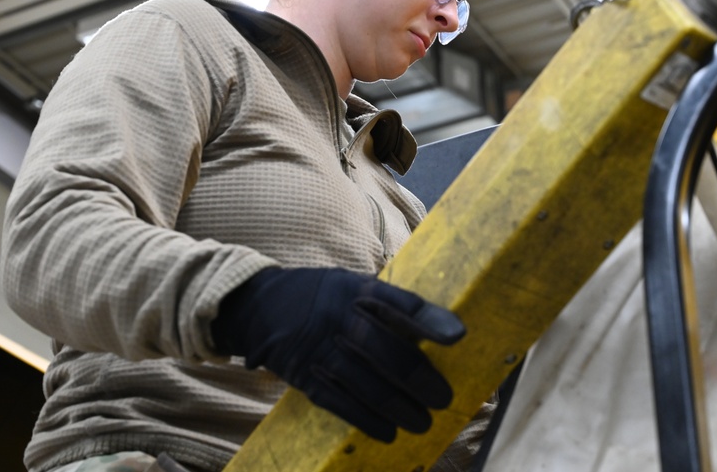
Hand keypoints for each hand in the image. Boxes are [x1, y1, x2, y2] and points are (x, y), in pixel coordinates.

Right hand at [212, 267, 464, 441]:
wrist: (258, 305)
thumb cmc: (320, 295)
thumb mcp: (350, 284)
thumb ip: (386, 303)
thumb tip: (436, 327)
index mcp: (356, 289)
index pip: (399, 303)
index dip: (429, 320)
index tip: (458, 336)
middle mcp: (340, 317)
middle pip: (385, 350)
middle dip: (419, 377)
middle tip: (443, 397)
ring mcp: (320, 348)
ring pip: (365, 383)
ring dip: (398, 406)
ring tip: (423, 422)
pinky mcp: (305, 375)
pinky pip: (339, 401)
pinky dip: (366, 419)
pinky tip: (388, 431)